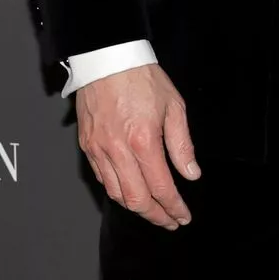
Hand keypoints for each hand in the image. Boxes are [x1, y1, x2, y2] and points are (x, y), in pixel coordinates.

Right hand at [76, 63, 199, 228]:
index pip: (161, 188)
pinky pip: (102, 178)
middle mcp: (118, 150)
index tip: (183, 216)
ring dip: (136, 207)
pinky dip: (118, 190)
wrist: (108, 58)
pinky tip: (130, 189)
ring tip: (153, 210)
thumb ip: (182, 144)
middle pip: (136, 200)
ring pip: (116, 193)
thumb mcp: (174, 106)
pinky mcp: (87, 145)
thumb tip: (191, 173)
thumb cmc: (142, 77)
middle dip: (155, 216)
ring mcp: (99, 150)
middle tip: (170, 221)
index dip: (174, 207)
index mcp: (143, 141)